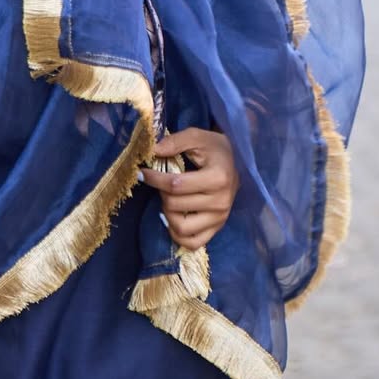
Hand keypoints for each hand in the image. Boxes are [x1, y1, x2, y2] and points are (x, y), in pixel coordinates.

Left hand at [139, 127, 239, 250]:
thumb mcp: (196, 136)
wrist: (235, 161)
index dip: (153, 178)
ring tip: (169, 199)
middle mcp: (221, 201)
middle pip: (175, 205)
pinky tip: (174, 218)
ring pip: (181, 227)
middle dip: (161, 193)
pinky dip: (177, 234)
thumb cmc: (214, 148)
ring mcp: (220, 218)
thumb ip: (174, 142)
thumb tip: (152, 151)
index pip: (175, 185)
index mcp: (218, 178)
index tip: (142, 172)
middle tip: (161, 183)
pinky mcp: (217, 228)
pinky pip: (192, 242)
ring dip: (167, 214)